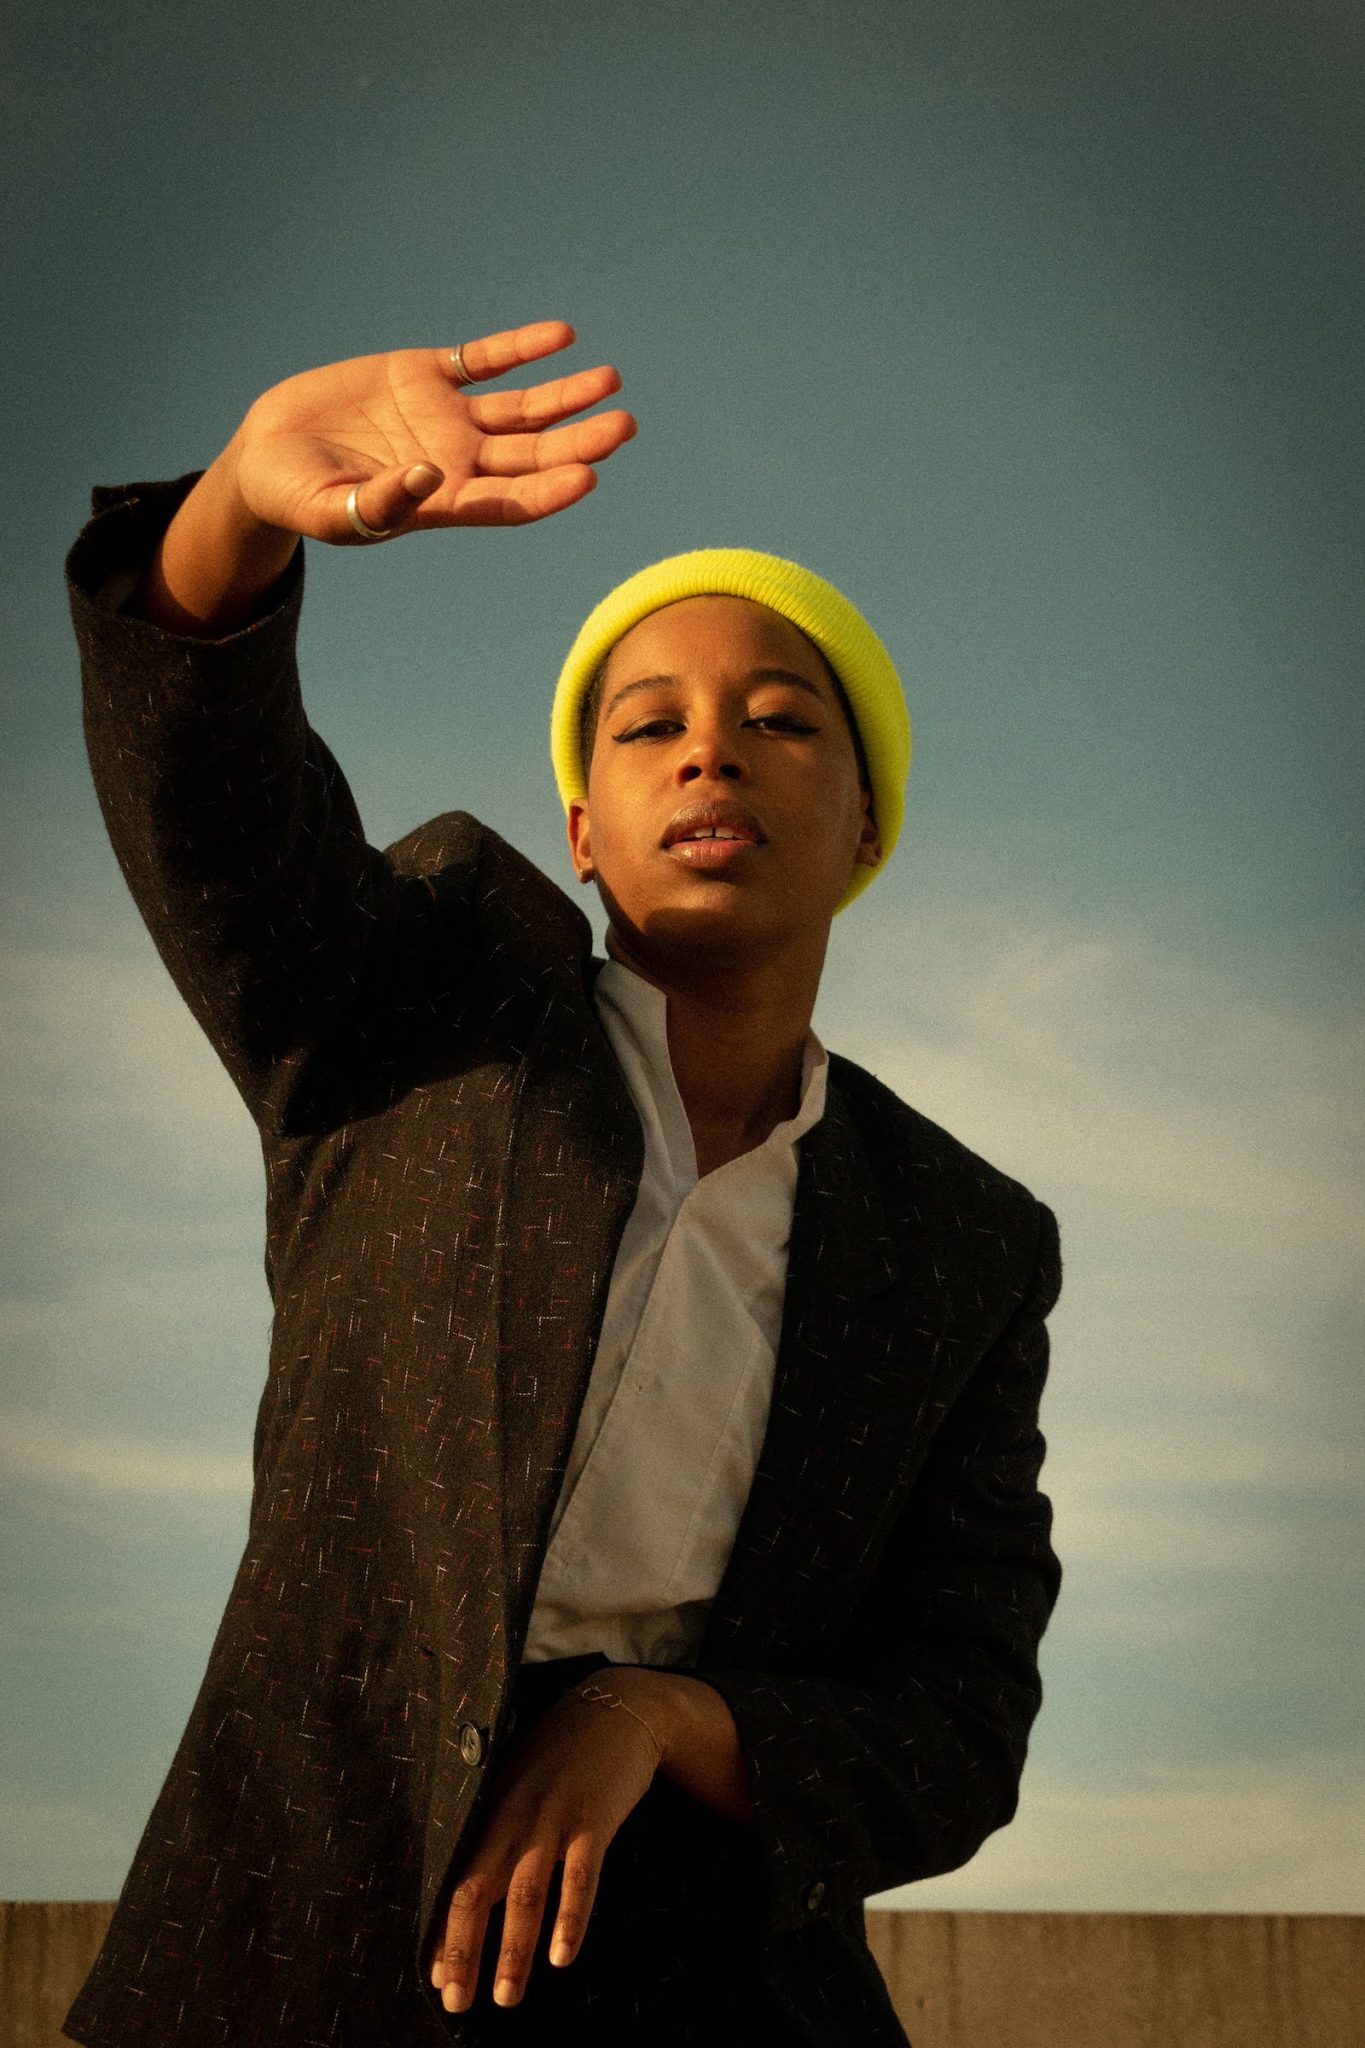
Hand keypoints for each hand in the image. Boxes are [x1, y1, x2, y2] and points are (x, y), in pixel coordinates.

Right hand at [233, 320, 635, 542]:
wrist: (267, 455)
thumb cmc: (295, 497)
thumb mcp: (329, 510)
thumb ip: (378, 503)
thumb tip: (426, 476)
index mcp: (443, 502)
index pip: (511, 502)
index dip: (550, 491)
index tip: (587, 476)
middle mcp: (456, 461)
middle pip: (533, 453)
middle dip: (580, 439)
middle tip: (624, 425)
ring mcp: (444, 416)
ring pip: (521, 407)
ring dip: (566, 394)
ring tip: (610, 380)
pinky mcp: (423, 375)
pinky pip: (484, 360)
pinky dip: (520, 348)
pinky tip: (560, 337)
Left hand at [427, 1681, 664, 2012]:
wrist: (616, 1707)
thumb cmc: (561, 1754)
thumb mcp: (517, 1782)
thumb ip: (497, 1831)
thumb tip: (474, 1895)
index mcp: (490, 1810)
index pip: (454, 1879)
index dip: (443, 1932)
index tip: (436, 1980)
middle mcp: (513, 1815)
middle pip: (477, 1888)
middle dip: (464, 1951)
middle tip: (456, 2003)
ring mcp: (554, 1816)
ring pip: (525, 1891)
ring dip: (513, 1948)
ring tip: (507, 1997)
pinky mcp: (594, 1818)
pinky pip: (581, 1876)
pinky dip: (571, 1917)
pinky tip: (563, 1956)